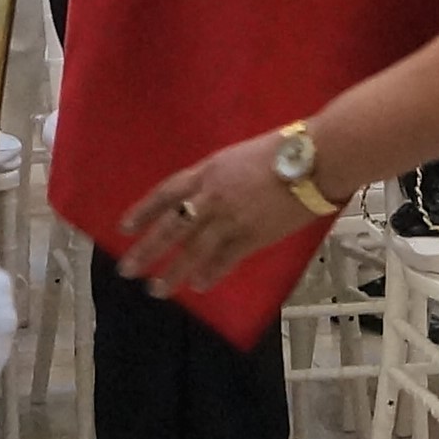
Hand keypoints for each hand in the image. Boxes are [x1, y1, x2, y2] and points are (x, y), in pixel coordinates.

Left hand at [114, 131, 321, 299]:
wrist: (313, 160)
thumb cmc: (283, 149)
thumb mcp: (238, 156)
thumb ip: (219, 177)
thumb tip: (208, 194)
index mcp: (207, 172)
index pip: (165, 194)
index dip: (143, 212)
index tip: (125, 228)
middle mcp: (211, 197)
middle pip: (171, 228)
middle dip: (147, 250)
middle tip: (127, 270)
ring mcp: (230, 218)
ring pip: (193, 250)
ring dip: (173, 272)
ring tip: (157, 289)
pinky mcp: (253, 236)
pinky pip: (225, 259)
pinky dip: (211, 274)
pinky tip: (199, 286)